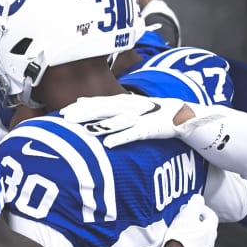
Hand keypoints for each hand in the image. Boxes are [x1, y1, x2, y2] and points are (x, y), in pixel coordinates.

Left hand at [58, 95, 191, 147]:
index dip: (81, 107)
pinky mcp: (150, 128)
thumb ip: (106, 106)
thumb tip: (81, 101)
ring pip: (117, 121)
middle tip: (66, 119)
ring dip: (100, 126)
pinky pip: (133, 134)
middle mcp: (130, 107)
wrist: (183, 113)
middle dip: (84, 113)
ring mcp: (140, 117)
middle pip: (103, 109)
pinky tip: (108, 144)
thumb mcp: (127, 106)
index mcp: (124, 101)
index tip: (64, 112)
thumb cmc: (152, 112)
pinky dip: (120, 138)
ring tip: (84, 131)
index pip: (99, 102)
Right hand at [161, 194, 217, 246]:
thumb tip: (199, 198)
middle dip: (197, 221)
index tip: (193, 207)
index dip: (202, 209)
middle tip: (186, 217)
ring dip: (192, 234)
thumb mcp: (187, 215)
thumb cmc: (181, 238)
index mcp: (210, 230)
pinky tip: (177, 243)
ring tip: (180, 230)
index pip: (211, 215)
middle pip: (206, 228)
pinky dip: (187, 244)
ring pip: (199, 239)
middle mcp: (209, 242)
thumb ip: (195, 204)